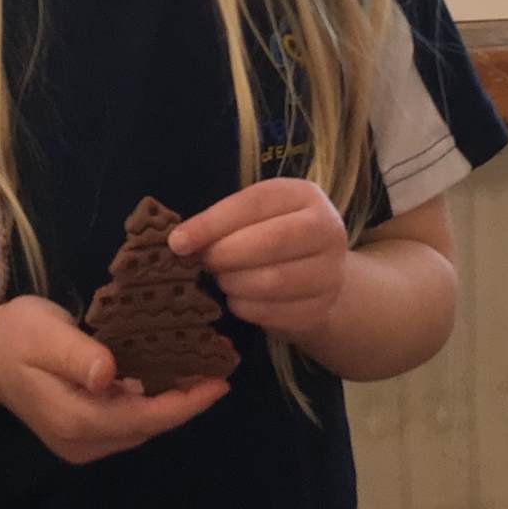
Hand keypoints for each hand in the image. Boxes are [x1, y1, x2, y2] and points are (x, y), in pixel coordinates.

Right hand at [0, 295, 227, 464]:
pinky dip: (153, 403)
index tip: (220, 381)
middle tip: (219, 365)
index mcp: (76, 419)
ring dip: (172, 403)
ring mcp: (82, 444)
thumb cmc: (16, 336)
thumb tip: (108, 375)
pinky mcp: (84, 436)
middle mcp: (83, 442)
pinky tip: (169, 375)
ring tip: (202, 368)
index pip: (144, 419)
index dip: (185, 404)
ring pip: (141, 428)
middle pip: (148, 428)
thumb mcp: (43, 333)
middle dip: (186, 402)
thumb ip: (77, 354)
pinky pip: (129, 423)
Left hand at [169, 178, 348, 344]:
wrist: (318, 277)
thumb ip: (223, 222)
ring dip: (233, 283)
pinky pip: (272, 313)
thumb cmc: (273, 236)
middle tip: (203, 262)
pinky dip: (245, 308)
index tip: (178, 242)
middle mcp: (327, 230)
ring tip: (222, 279)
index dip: (213, 223)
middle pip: (269, 242)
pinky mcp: (320, 310)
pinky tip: (239, 298)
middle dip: (224, 255)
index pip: (255, 203)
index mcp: (304, 195)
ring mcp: (329, 273)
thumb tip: (180, 242)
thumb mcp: (255, 217)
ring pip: (271, 282)